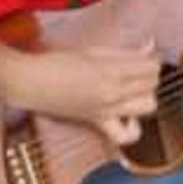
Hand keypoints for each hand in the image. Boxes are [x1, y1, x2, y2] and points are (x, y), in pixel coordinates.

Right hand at [12, 42, 162, 147]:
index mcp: (110, 71)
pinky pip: (125, 136)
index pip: (151, 66)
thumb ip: (124, 52)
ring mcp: (106, 110)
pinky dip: (132, 129)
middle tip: (137, 69)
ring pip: (148, 106)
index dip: (150, 59)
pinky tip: (126, 117)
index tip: (144, 56)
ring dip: (144, 97)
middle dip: (148, 75)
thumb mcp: (92, 51)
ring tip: (132, 90)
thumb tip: (149, 47)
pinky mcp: (98, 122)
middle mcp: (112, 93)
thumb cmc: (55, 63)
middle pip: (152, 85)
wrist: (30, 83)